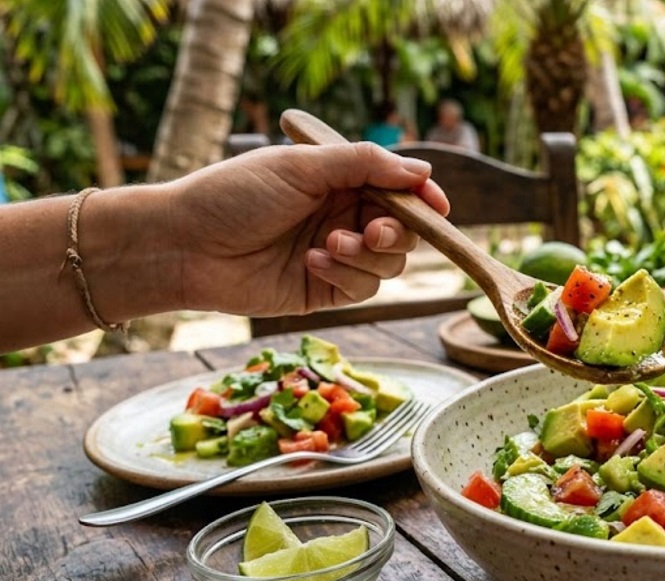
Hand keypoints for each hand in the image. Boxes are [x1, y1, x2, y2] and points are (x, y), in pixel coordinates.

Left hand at [167, 142, 450, 315]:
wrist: (185, 245)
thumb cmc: (234, 194)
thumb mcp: (301, 168)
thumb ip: (364, 164)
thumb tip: (421, 171)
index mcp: (340, 180)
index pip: (399, 188)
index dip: (422, 197)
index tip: (436, 205)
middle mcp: (344, 216)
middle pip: (404, 230)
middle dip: (398, 232)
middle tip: (375, 232)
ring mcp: (337, 255)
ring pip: (389, 263)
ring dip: (367, 255)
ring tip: (328, 244)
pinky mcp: (325, 289)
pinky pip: (363, 287)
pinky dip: (346, 273)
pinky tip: (311, 260)